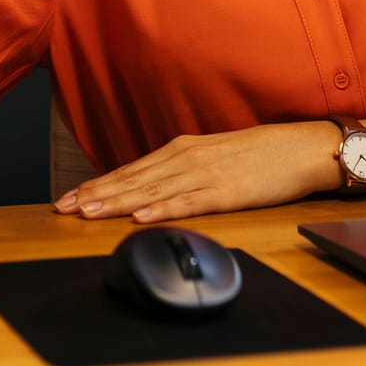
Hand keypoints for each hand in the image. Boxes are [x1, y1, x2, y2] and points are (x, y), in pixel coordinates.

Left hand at [52, 122, 340, 222]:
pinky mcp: (226, 192)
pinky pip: (188, 203)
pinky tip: (140, 217)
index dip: (98, 184)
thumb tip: (153, 189)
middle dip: (95, 194)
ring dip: (116, 202)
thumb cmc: (261, 155)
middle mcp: (186, 158)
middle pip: (132, 179)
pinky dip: (161, 210)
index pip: (131, 169)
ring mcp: (205, 174)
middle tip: (63, 208)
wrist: (303, 148)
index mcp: (182, 150)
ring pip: (151, 191)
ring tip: (87, 212)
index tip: (70, 197)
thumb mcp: (213, 156)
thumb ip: (182, 171)